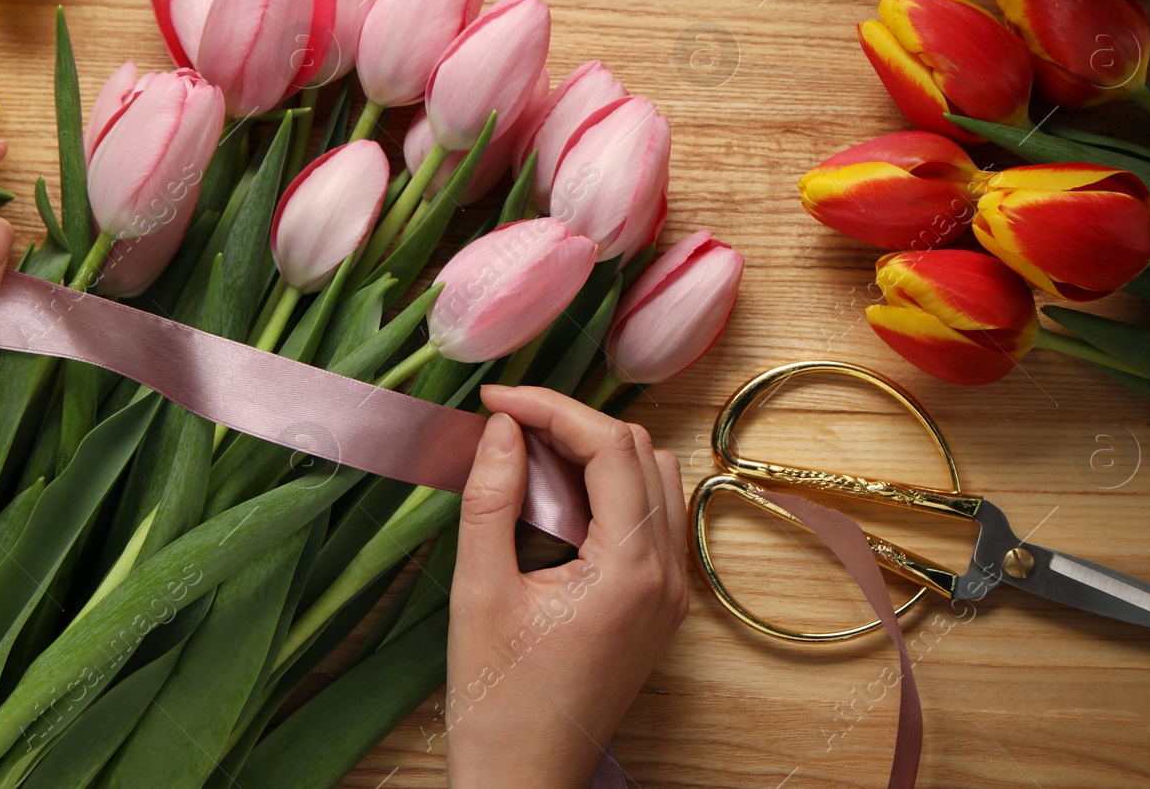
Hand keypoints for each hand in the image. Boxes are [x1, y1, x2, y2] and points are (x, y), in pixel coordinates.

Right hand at [446, 385, 689, 788]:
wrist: (524, 780)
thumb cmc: (496, 700)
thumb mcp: (479, 592)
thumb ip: (491, 499)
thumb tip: (502, 427)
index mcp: (630, 571)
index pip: (610, 447)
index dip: (551, 408)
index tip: (494, 399)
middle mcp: (666, 576)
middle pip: (641, 453)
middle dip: (574, 423)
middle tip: (507, 422)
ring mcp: (671, 593)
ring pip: (654, 479)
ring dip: (598, 451)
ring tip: (529, 451)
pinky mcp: (659, 606)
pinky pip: (651, 517)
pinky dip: (610, 487)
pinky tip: (558, 493)